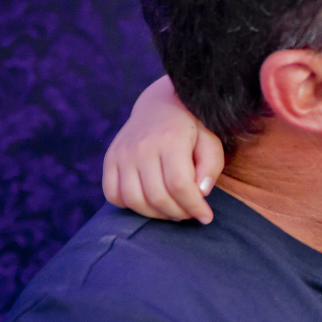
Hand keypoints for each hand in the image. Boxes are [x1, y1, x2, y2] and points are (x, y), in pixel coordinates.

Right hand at [102, 76, 224, 223]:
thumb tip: (201, 193)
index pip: (180, 185)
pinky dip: (130, 206)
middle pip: (157, 196)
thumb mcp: (211, 141)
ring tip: (173, 211)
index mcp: (170, 140)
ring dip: (156, 214)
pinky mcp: (110, 159)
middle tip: (190, 214)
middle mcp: (141, 147)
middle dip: (178, 213)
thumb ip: (211, 167)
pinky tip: (149, 203)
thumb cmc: (192, 128)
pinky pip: (113, 194)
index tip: (206, 217)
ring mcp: (122, 153)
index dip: (194, 207)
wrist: (162, 105)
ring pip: (133, 200)